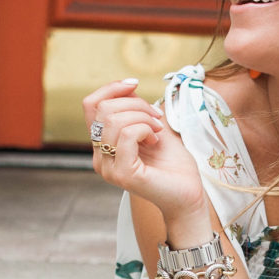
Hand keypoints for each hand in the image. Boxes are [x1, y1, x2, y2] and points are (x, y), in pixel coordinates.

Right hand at [83, 79, 205, 225]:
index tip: (135, 84)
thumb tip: (127, 87)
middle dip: (135, 103)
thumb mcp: (152, 127)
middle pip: (104, 109)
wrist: (188, 194)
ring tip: (157, 130)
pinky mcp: (122, 174)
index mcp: (103, 145)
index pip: (91, 105)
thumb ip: (135, 110)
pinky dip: (145, 129)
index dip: (111, 88)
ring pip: (115, 120)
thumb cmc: (173, 165)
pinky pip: (127, 135)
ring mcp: (108, 167)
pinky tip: (155, 140)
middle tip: (156, 117)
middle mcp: (100, 157)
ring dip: (143, 117)